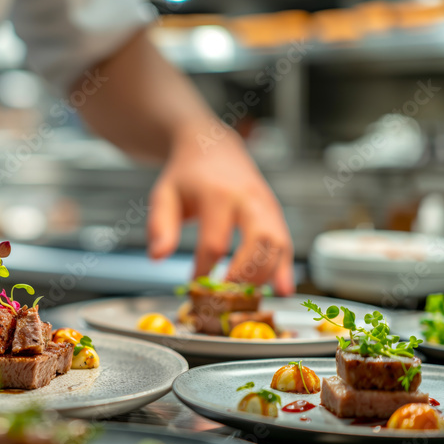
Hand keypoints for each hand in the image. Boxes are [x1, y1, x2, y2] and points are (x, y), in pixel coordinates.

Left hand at [147, 132, 293, 294]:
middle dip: (245, 273)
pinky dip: (284, 268)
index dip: (205, 268)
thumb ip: (160, 227)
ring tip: (248, 298)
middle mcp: (248, 198)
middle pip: (258, 241)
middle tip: (228, 296)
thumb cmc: (186, 176)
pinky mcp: (275, 213)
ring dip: (266, 274)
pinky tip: (283, 289)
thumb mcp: (164, 195)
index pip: (215, 241)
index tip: (194, 285)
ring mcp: (266, 205)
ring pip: (277, 243)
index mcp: (217, 194)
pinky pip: (286, 242)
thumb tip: (158, 257)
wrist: (212, 146)